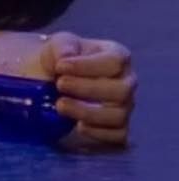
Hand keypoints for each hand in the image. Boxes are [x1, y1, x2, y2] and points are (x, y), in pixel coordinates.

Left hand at [42, 33, 135, 147]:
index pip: (114, 61)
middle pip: (120, 91)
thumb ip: (62, 46)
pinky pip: (117, 136)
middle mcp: (127, 82)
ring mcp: (125, 107)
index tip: (60, 67)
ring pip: (118, 116)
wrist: (53, 80)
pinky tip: (78, 125)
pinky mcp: (120, 129)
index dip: (87, 65)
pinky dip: (97, 132)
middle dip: (86, 89)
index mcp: (117, 55)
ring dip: (87, 112)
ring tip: (60, 105)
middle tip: (59, 85)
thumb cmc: (61, 58)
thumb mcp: (58, 44)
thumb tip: (66, 56)